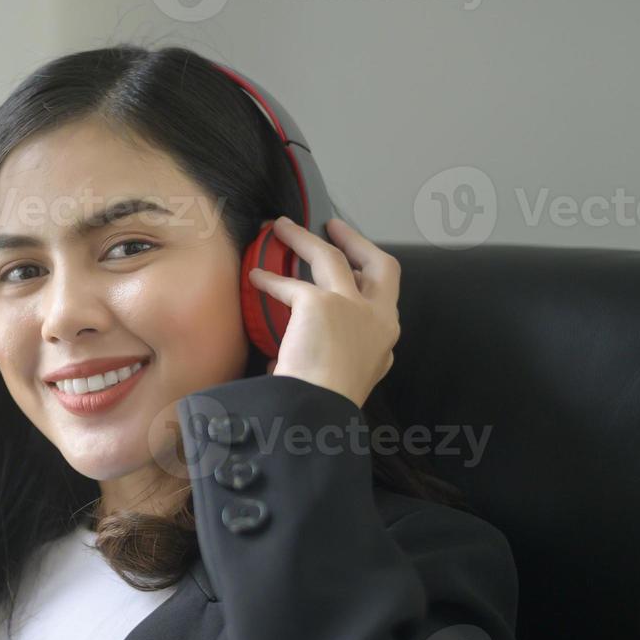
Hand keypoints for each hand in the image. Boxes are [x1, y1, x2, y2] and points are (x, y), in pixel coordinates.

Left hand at [247, 216, 400, 408]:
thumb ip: (323, 364)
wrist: (319, 412)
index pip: (383, 301)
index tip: (352, 270)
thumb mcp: (338, 381)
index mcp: (384, 340)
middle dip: (357, 242)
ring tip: (282, 227)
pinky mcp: (322, 304)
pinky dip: (270, 280)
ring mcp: (353, 307)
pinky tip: (256, 276)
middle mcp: (379, 319)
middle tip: (336, 227)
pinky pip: (290, 284)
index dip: (366, 281)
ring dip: (306, 239)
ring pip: (332, 257)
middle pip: (380, 265)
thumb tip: (284, 362)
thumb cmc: (324, 405)